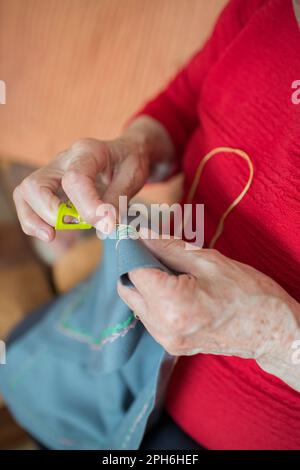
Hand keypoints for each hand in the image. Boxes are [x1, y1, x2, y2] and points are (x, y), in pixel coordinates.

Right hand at [13, 135, 149, 241]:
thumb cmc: (129, 162)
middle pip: (35, 184)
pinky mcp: (49, 185)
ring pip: (25, 193)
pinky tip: (52, 233)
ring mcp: (52, 171)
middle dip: (49, 213)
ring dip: (34, 219)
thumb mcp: (133, 178)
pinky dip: (34, 221)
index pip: (75, 178)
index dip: (87, 206)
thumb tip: (104, 225)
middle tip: (73, 226)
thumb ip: (117, 201)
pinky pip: (28, 202)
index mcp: (89, 152)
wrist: (125, 151)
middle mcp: (64, 159)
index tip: (105, 224)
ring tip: (52, 235)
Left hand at [118, 233, 298, 364]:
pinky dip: (153, 296)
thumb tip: (140, 234)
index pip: (131, 270)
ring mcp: (165, 340)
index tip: (135, 234)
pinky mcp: (171, 344)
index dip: (131, 249)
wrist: (271, 329)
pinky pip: (149, 314)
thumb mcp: (207, 261)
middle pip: (127, 288)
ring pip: (136, 302)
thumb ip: (167, 247)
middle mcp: (162, 327)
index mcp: (171, 304)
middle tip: (154, 248)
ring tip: (170, 268)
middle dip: (135, 264)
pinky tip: (174, 285)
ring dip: (144, 281)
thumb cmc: (247, 292)